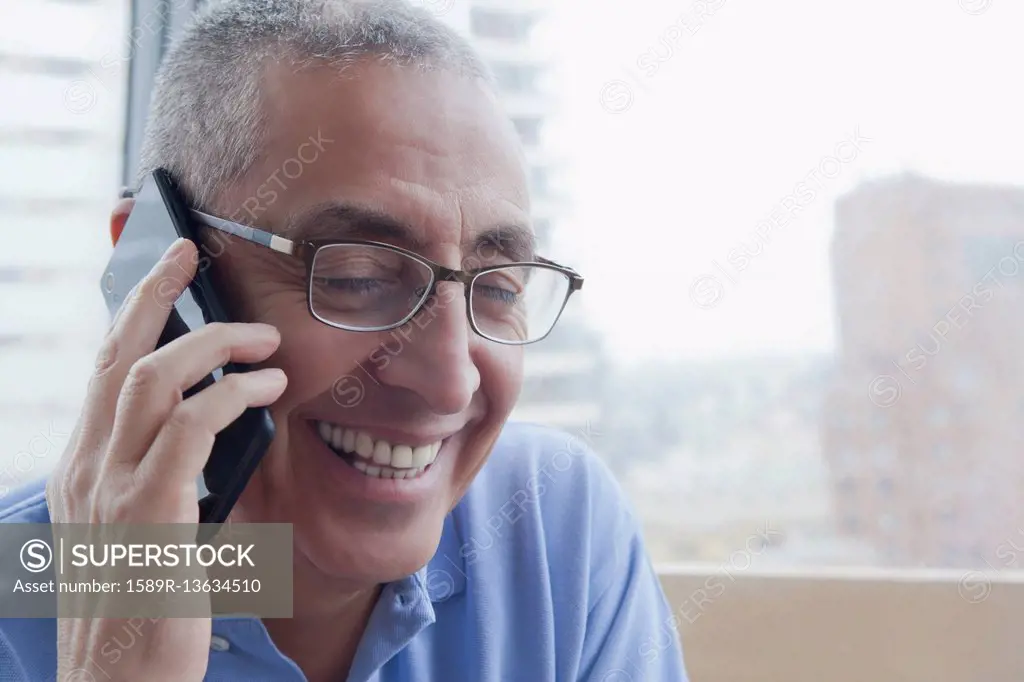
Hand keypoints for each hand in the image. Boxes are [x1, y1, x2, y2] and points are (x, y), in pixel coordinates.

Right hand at [47, 238, 286, 681]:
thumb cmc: (146, 608)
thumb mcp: (148, 529)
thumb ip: (169, 474)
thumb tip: (217, 421)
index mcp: (87, 469)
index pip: (106, 373)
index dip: (133, 316)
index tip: (164, 275)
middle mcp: (89, 468)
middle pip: (118, 355)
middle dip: (154, 295)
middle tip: (190, 255)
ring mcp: (114, 489)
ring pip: (154, 378)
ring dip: (213, 344)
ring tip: (264, 339)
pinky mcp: (152, 513)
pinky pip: (191, 426)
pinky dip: (232, 394)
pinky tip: (267, 388)